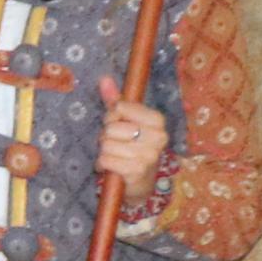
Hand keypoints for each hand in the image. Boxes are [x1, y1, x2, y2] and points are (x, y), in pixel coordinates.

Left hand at [97, 77, 169, 197]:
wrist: (140, 181)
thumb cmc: (131, 146)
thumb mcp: (125, 121)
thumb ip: (115, 100)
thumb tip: (104, 79)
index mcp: (157, 120)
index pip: (121, 107)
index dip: (113, 116)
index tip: (120, 124)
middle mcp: (158, 137)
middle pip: (111, 126)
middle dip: (107, 135)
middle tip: (117, 143)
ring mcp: (149, 155)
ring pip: (106, 144)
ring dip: (104, 151)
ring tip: (115, 155)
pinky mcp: (137, 171)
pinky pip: (105, 160)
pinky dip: (103, 164)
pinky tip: (113, 167)